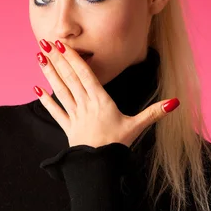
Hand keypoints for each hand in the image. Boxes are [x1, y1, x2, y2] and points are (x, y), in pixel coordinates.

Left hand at [35, 40, 179, 147]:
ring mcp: (74, 115)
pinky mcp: (67, 127)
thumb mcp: (138, 126)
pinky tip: (35, 89)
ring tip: (39, 59)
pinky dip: (45, 101)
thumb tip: (175, 102)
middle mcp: (85, 105)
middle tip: (45, 43)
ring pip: (60, 91)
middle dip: (57, 60)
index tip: (62, 45)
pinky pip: (55, 111)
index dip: (73, 59)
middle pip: (70, 78)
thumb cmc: (118, 145)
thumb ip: (154, 112)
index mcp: (101, 101)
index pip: (85, 75)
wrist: (99, 167)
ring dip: (49, 74)